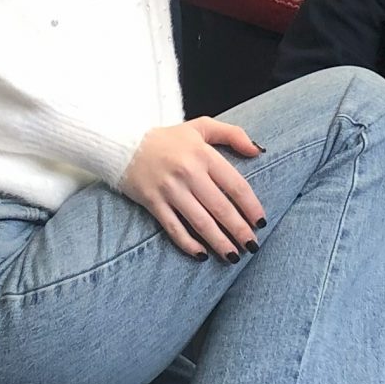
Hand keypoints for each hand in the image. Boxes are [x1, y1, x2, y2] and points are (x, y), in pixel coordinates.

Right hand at [123, 122, 264, 260]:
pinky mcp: (153, 203)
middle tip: (253, 246)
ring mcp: (170, 190)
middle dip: (240, 230)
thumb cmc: (168, 139)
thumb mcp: (201, 127)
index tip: (261, 222)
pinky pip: (174, 228)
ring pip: (200, 222)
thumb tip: (257, 150)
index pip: (235, 185)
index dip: (251, 206)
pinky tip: (201, 254)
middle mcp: (188, 173)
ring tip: (234, 256)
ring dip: (219, 242)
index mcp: (203, 154)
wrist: (124, 146)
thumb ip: (232, 134)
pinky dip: (188, 244)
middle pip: (221, 208)